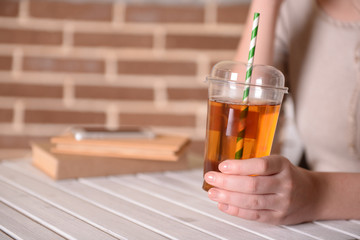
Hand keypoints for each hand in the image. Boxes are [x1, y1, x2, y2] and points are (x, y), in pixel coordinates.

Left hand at [204, 155, 319, 224]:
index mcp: (283, 166)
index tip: (222, 166)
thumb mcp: (277, 163)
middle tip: (210, 177)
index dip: (239, 166)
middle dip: (227, 182)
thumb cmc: (288, 175)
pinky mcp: (278, 218)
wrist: (314, 195)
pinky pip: (253, 215)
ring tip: (212, 193)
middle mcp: (284, 184)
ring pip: (251, 202)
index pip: (260, 165)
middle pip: (252, 185)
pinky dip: (235, 210)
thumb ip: (255, 165)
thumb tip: (224, 168)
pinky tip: (223, 204)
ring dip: (227, 197)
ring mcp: (282, 203)